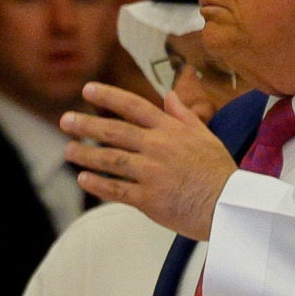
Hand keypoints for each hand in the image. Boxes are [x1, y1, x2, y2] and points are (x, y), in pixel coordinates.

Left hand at [61, 82, 237, 240]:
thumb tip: (169, 95)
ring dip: (85, 154)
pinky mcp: (148, 199)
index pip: (135, 106)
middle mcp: (158, 147)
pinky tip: (83, 178)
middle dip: (86, 124)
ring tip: (68, 151)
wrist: (229, 206)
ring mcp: (151, 173)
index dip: (109, 96)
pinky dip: (97, 183)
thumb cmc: (219, 171)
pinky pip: (115, 189)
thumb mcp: (207, 136)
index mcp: (172, 130)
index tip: (88, 89)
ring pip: (109, 159)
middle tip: (66, 120)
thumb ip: (184, 116)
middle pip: (115, 131)